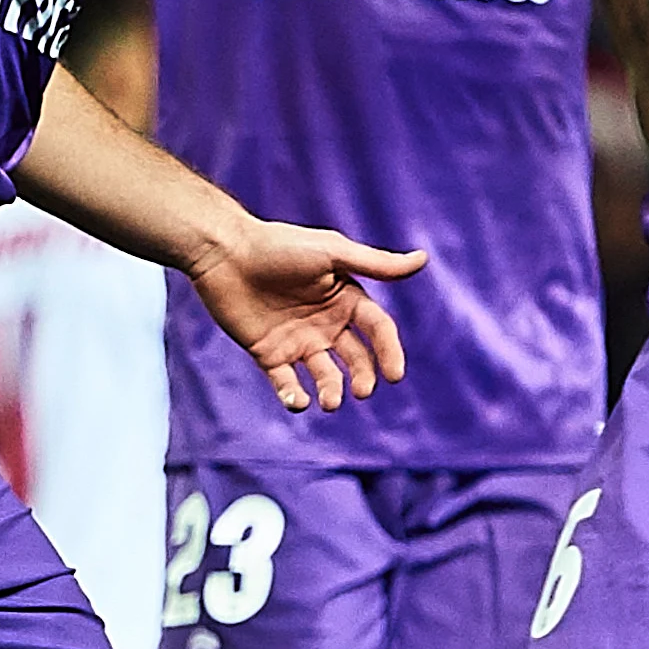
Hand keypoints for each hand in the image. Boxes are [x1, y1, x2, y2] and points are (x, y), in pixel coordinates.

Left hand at [186, 219, 426, 411]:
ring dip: (331, 392)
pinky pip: (285, 383)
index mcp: (346, 299)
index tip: (395, 374)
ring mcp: (297, 340)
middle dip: (362, 377)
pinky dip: (293, 397)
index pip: (377, 330)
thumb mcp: (332, 253)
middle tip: (361, 391)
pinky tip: (298, 401)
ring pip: (324, 376)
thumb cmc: (280, 246)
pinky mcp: (268, 353)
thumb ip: (375, 264)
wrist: (225, 252)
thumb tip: (423, 260)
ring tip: (329, 402)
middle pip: (355, 359)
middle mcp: (325, 323)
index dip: (389, 352)